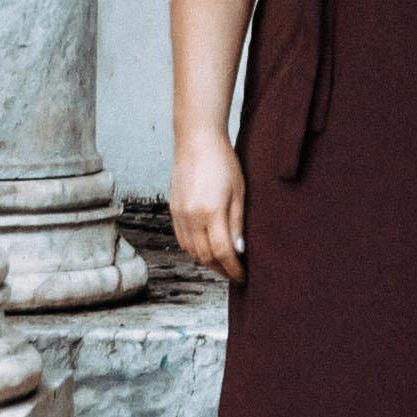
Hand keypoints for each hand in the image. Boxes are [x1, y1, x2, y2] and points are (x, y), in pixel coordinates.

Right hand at [168, 138, 248, 287]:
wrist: (196, 140)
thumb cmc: (223, 162)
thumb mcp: (239, 191)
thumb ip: (237, 223)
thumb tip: (239, 250)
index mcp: (211, 212)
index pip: (222, 252)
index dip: (233, 268)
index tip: (243, 275)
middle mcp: (191, 217)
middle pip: (205, 256)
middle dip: (221, 269)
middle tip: (235, 273)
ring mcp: (179, 214)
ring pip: (191, 251)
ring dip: (207, 262)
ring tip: (222, 264)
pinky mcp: (173, 210)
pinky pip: (182, 240)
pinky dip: (194, 250)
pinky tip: (206, 249)